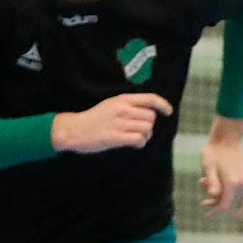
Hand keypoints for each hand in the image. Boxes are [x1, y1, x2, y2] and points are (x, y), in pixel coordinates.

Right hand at [52, 93, 172, 153]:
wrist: (74, 129)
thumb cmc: (94, 118)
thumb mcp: (111, 104)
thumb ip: (129, 105)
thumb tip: (150, 111)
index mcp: (122, 99)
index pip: (150, 99)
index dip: (163, 105)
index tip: (169, 111)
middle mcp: (122, 109)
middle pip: (151, 117)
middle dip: (148, 125)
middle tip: (139, 130)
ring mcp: (119, 123)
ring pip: (147, 129)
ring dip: (145, 135)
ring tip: (134, 136)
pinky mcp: (116, 137)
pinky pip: (139, 139)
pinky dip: (140, 143)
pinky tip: (133, 143)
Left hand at [199, 136, 242, 218]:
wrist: (227, 137)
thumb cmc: (213, 151)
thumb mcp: (208, 166)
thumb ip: (212, 182)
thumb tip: (213, 196)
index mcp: (232, 182)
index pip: (224, 205)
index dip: (215, 213)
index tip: (206, 215)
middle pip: (231, 203)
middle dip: (217, 204)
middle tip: (203, 202)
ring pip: (242, 201)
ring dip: (228, 201)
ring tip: (213, 198)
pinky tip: (235, 202)